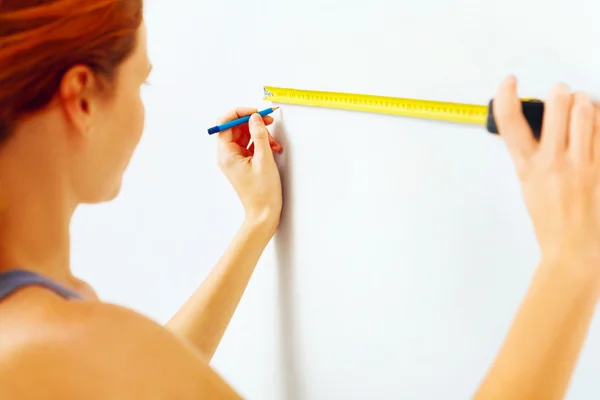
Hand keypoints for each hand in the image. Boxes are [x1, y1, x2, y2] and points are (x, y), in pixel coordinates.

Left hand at [216, 107, 282, 231]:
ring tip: (274, 143)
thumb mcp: (264, 159)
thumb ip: (260, 135)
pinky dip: (262, 143)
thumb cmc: (262, 193)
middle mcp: (227, 155)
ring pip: (245, 135)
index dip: (240, 113)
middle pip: (236, 127)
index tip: (255, 112)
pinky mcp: (244, 163)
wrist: (264, 214)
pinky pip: (251, 145)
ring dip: (261, 134)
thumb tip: (255, 117)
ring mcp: (235, 159)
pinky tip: (273, 148)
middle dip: (253, 123)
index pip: (225, 123)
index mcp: (226, 154)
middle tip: (269, 121)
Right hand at [494, 77, 599, 265]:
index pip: (510, 123)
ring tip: (584, 108)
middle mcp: (554, 163)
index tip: (510, 82)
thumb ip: (531, 154)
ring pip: (587, 112)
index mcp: (528, 167)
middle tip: (562, 95)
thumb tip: (539, 124)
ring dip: (585, 103)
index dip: (506, 96)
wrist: (576, 250)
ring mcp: (583, 166)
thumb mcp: (529, 185)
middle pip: (557, 106)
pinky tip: (597, 129)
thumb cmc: (552, 221)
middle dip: (560, 93)